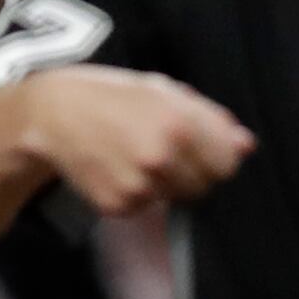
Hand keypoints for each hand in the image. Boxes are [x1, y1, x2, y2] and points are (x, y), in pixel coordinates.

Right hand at [15, 66, 254, 216]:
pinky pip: (146, 207)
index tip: (198, 148)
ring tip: (134, 155)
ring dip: (164, 183)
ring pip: (175, 197)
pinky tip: (116, 169)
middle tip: (159, 149)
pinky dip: (136, 194)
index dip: (215, 157)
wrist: (51, 115)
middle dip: (191, 171)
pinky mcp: (119, 205)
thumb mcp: (161, 91)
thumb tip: (246, 145)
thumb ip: (208, 117)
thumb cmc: (111, 96)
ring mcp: (140, 185)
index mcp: (178, 123)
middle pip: (204, 186)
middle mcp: (161, 157)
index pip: (227, 164)